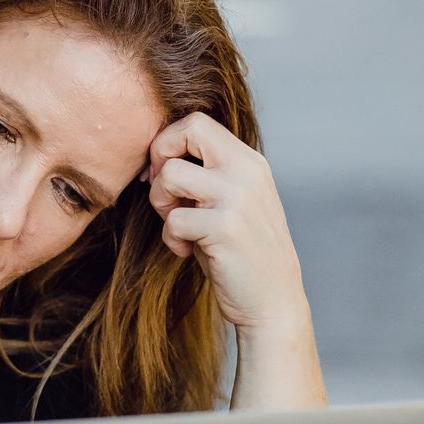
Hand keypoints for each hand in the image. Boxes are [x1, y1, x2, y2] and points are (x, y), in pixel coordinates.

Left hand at [144, 112, 307, 331]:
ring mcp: (238, 199)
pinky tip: (189, 251)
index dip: (168, 143)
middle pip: (187, 131)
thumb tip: (152, 158)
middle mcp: (247, 173)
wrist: (272, 302)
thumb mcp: (228, 202)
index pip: (197, 122)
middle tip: (166, 195)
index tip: (161, 174)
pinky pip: (173, 220)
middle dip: (160, 160)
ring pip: (170, 174)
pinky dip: (171, 239)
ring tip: (179, 226)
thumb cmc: (238, 251)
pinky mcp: (226, 228)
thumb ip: (203, 174)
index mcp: (249, 162)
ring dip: (162, 204)